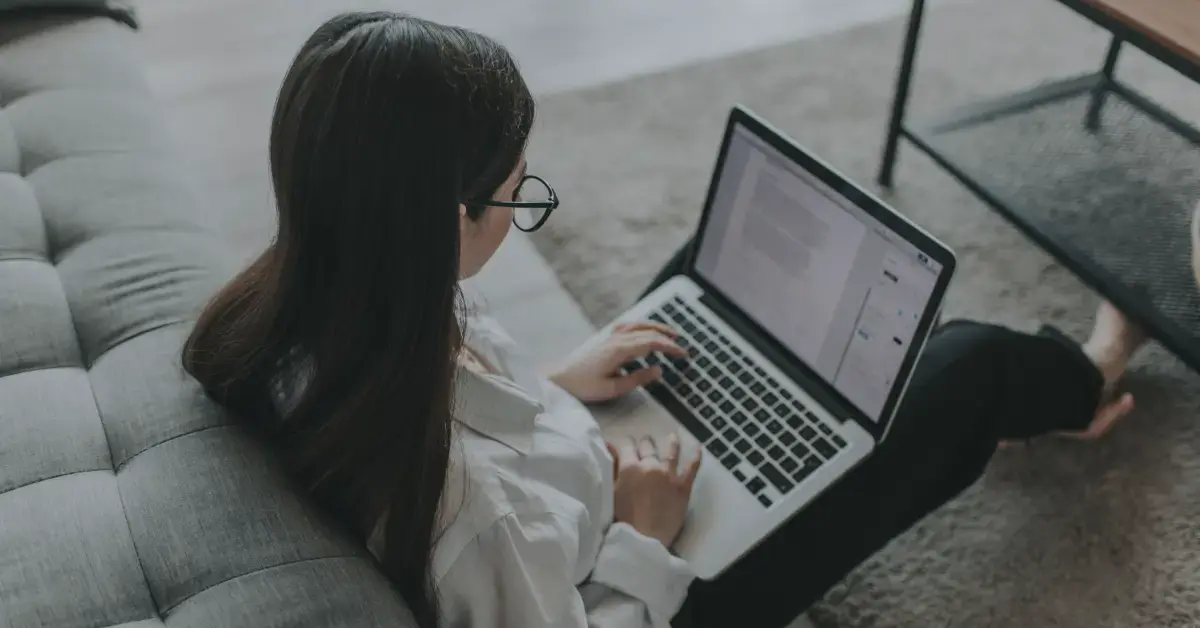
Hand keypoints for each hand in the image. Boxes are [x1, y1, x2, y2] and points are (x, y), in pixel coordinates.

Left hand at [549, 321, 686, 402]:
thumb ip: (638, 378)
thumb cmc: (584, 386)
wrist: (560, 379)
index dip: (670, 347)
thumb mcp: (613, 388)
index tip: (683, 354)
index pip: (651, 343)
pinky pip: (627, 326)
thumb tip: (659, 370)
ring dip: (656, 327)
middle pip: (647, 332)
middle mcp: (616, 339)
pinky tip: (645, 329)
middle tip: (682, 347)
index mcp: (619, 350)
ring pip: (638, 326)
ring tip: (670, 333)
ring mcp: (610, 337)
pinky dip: (640, 326)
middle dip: (667, 338)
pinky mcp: (605, 340)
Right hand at [607, 433, 700, 547]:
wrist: (643, 540)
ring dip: (671, 442)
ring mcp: (668, 474)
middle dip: (646, 444)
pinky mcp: (683, 486)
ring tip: (672, 437)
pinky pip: (692, 467)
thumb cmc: (622, 519)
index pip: (628, 445)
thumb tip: (609, 445)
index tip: (628, 445)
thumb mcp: (611, 491)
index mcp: (629, 467)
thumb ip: (611, 468)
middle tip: (646, 444)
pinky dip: (696, 456)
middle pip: (648, 446)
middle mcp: (649, 465)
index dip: (627, 444)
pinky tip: (698, 448)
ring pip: (671, 451)